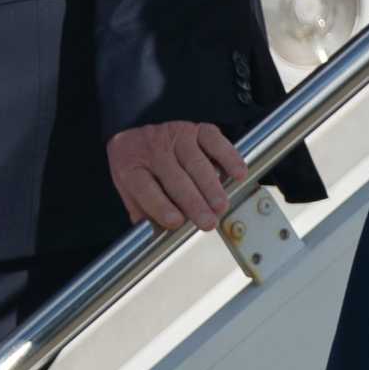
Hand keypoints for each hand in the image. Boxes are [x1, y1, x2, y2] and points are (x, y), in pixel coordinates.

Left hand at [109, 120, 246, 229]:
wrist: (136, 136)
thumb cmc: (139, 171)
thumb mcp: (131, 194)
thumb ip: (144, 215)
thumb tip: (159, 239)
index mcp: (131, 167)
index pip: (145, 187)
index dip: (160, 205)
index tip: (176, 222)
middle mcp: (153, 149)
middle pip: (174, 178)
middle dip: (193, 202)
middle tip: (208, 222)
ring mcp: (175, 136)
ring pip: (196, 162)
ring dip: (211, 186)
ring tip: (221, 207)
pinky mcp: (196, 130)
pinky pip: (214, 141)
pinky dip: (229, 157)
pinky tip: (237, 174)